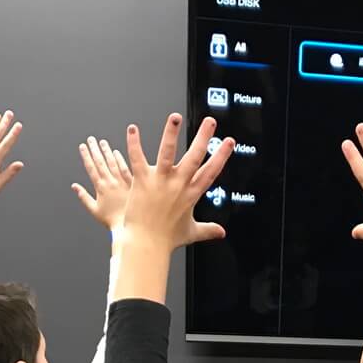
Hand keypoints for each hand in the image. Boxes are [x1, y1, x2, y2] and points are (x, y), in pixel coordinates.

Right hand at [72, 136, 132, 232]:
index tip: (83, 146)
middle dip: (94, 149)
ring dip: (106, 151)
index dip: (86, 156)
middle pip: (100, 162)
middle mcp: (110, 183)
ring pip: (112, 163)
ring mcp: (122, 182)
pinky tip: (116, 152)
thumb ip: (84, 197)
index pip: (91, 168)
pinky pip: (126, 169)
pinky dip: (120, 159)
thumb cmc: (112, 221)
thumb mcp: (94, 210)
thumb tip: (74, 186)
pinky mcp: (133, 184)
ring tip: (102, 142)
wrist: (129, 226)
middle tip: (90, 139)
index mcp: (100, 188)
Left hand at [123, 113, 234, 251]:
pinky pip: (138, 158)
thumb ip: (208, 230)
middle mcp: (178, 185)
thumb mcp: (191, 232)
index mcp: (191, 195)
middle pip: (194, 157)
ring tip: (175, 118)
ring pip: (167, 152)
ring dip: (171, 133)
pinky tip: (132, 129)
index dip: (222, 156)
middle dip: (204, 137)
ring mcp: (160, 182)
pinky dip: (134, 144)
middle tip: (210, 122)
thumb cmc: (167, 240)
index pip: (211, 172)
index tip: (229, 142)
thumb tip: (221, 233)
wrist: (147, 244)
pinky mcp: (142, 181)